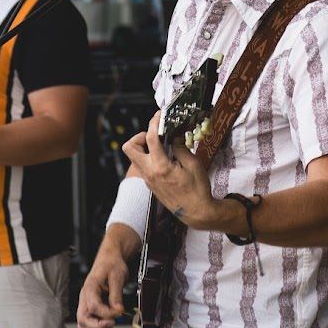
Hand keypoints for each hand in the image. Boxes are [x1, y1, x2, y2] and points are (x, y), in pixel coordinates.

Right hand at [76, 249, 129, 327]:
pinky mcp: (91, 307)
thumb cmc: (111, 264)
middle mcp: (85, 297)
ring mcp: (86, 302)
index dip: (106, 314)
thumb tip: (118, 311)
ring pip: (83, 325)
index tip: (118, 313)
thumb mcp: (117, 277)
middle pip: (83, 320)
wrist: (110, 259)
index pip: (93, 306)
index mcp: (90, 287)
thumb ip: (116, 295)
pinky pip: (89, 323)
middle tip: (112, 326)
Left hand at [121, 112, 219, 229]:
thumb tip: (173, 135)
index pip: (150, 139)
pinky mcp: (150, 184)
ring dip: (143, 147)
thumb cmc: (197, 190)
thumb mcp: (193, 164)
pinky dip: (149, 157)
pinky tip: (164, 157)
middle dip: (140, 136)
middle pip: (129, 148)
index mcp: (160, 167)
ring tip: (161, 145)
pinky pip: (142, 166)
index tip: (159, 116)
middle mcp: (149, 173)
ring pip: (134, 157)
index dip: (154, 123)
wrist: (196, 212)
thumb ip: (180, 147)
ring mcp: (148, 180)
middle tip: (155, 135)